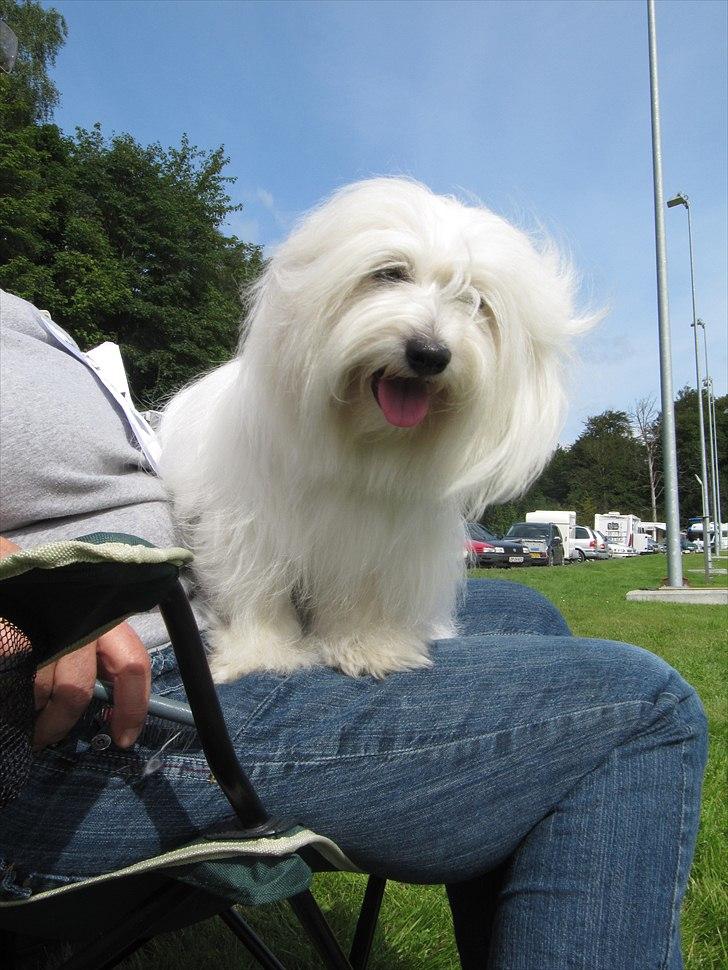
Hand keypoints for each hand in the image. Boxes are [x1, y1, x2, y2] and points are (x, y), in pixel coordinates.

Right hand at [0, 534, 150, 749]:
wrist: (2, 572)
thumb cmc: (42, 603)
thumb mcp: (77, 624)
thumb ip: (93, 659)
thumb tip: (105, 709)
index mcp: (104, 620)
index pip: (133, 666)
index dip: (133, 708)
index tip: (124, 738)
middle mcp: (82, 622)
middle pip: (77, 691)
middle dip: (60, 723)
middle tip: (46, 737)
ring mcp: (47, 629)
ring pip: (42, 691)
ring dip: (31, 711)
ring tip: (20, 708)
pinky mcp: (15, 638)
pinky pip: (15, 682)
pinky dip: (11, 694)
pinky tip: (8, 687)